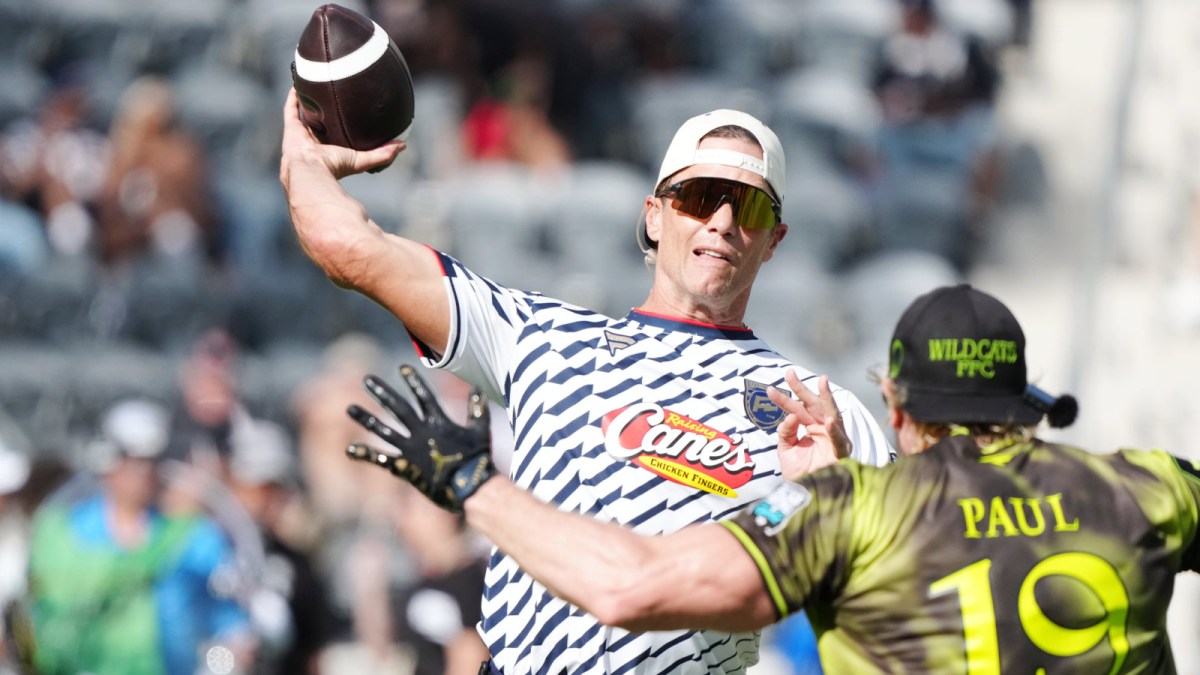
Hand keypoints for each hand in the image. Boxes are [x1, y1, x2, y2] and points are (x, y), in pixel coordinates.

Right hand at [280, 88, 403, 180]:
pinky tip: (299, 83)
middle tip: (331, 97)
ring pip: (305, 115)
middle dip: (324, 113)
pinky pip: (291, 108)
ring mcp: (301, 134)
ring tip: (314, 87)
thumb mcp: (362, 160)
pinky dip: (294, 97)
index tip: (348, 113)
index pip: (335, 136)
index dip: (339, 126)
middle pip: (319, 124)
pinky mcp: (290, 127)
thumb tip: (403, 146)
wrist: (310, 169)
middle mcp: (314, 142)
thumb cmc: (334, 168)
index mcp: (328, 150)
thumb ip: (382, 154)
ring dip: (308, 103)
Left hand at [346, 365, 495, 512]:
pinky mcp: (404, 467)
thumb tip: (479, 387)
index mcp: (438, 422)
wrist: (470, 486)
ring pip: (384, 430)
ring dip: (366, 419)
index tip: (402, 368)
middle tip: (366, 379)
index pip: (423, 395)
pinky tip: (349, 449)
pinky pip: (381, 459)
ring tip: (350, 409)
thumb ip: (477, 408)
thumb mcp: (480, 429)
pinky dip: (366, 454)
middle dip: (382, 393)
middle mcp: (420, 432)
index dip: (413, 381)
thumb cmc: (478, 458)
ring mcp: (410, 449)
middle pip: (398, 408)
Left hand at [767, 372, 851, 480]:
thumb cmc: (800, 473)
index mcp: (811, 427)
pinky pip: (839, 441)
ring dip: (828, 399)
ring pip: (831, 415)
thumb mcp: (786, 450)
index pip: (796, 409)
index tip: (768, 389)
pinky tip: (830, 421)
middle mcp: (823, 429)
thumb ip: (785, 432)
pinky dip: (835, 431)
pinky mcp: (841, 454)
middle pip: (813, 405)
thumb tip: (790, 415)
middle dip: (802, 389)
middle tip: (789, 373)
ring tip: (822, 381)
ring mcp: (833, 439)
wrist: (807, 495)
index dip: (784, 399)